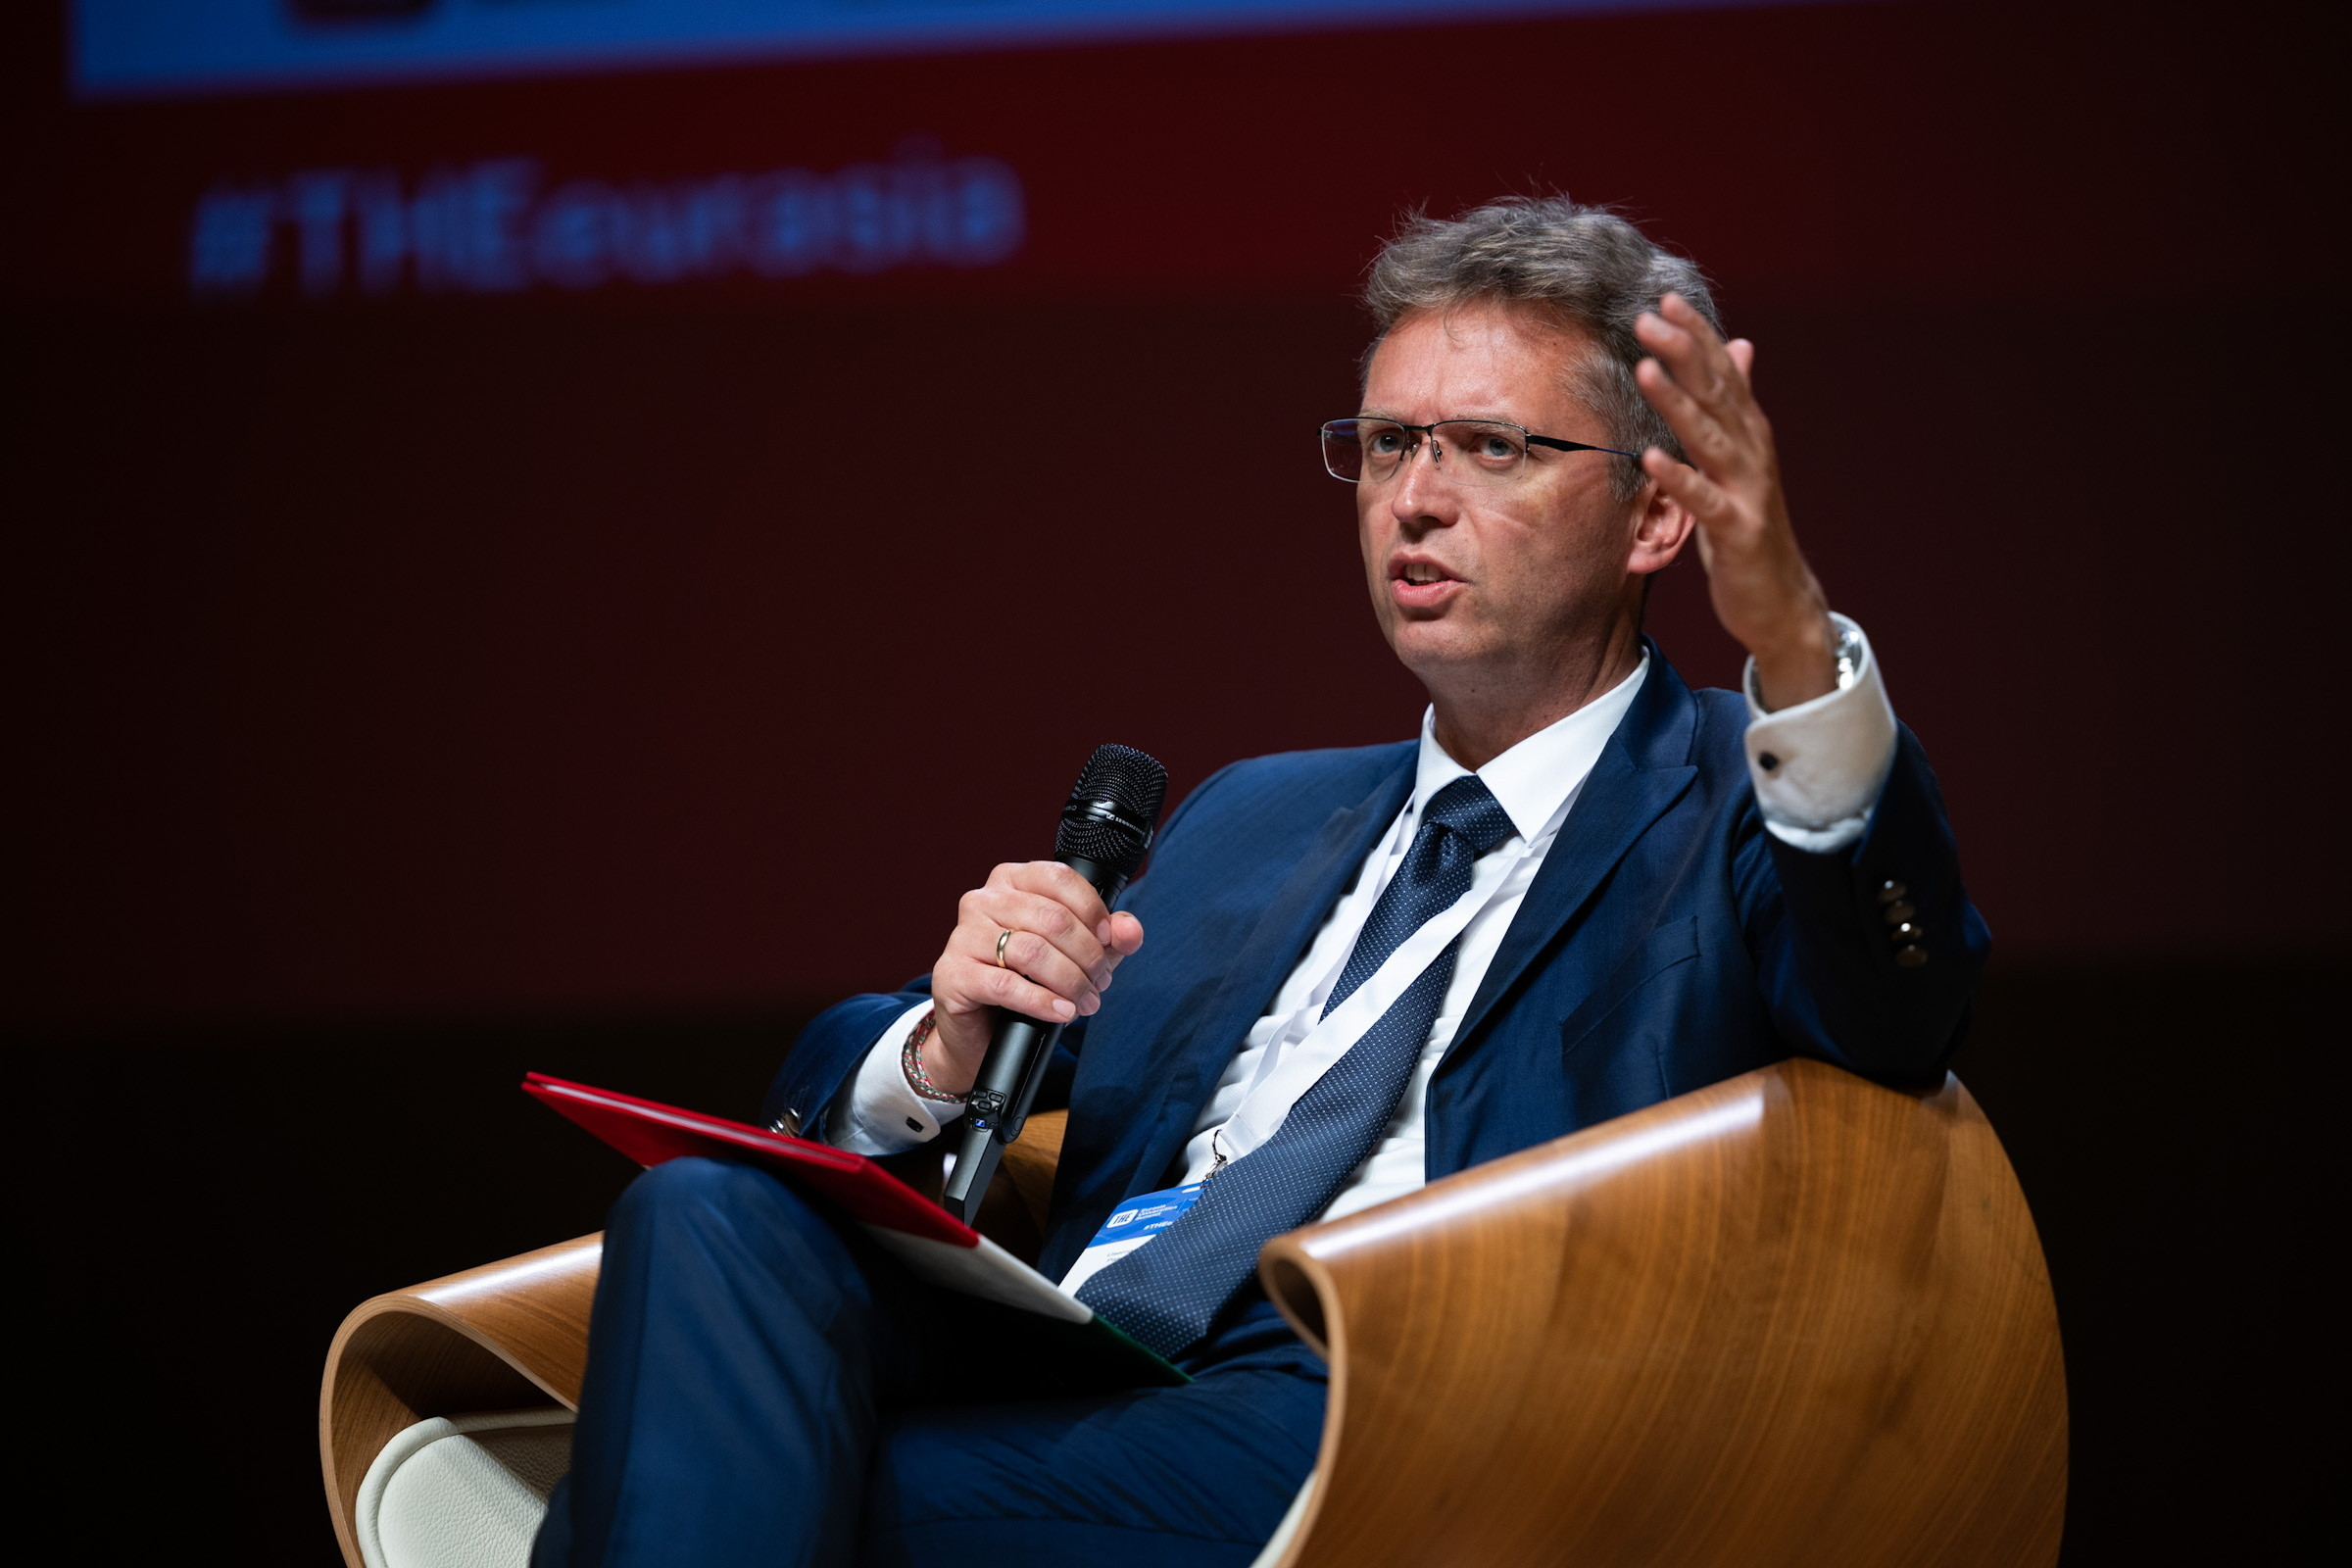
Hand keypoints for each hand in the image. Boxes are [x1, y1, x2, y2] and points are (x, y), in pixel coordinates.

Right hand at [921, 861, 1145, 1094]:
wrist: (982, 1028)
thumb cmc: (1028, 979)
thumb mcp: (1077, 954)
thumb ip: (1108, 938)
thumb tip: (1129, 929)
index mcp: (1011, 880)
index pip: (1060, 878)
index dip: (1093, 911)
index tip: (1109, 940)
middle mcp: (983, 900)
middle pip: (1051, 919)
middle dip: (1087, 957)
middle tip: (1099, 984)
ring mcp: (963, 935)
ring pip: (1031, 952)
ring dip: (1069, 982)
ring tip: (1085, 1002)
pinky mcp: (952, 973)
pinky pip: (1005, 985)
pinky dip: (1041, 1001)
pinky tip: (1061, 1012)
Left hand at [1633, 293, 1837, 709]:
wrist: (1782, 599)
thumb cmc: (1751, 526)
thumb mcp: (1741, 460)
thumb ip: (1735, 404)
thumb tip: (1740, 346)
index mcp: (1748, 434)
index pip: (1722, 374)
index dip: (1696, 336)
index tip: (1664, 300)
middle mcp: (1752, 454)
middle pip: (1717, 395)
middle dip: (1684, 354)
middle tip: (1648, 318)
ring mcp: (1748, 491)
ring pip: (1711, 439)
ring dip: (1678, 404)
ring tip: (1646, 369)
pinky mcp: (1738, 531)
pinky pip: (1704, 501)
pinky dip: (1679, 478)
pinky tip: (1651, 458)